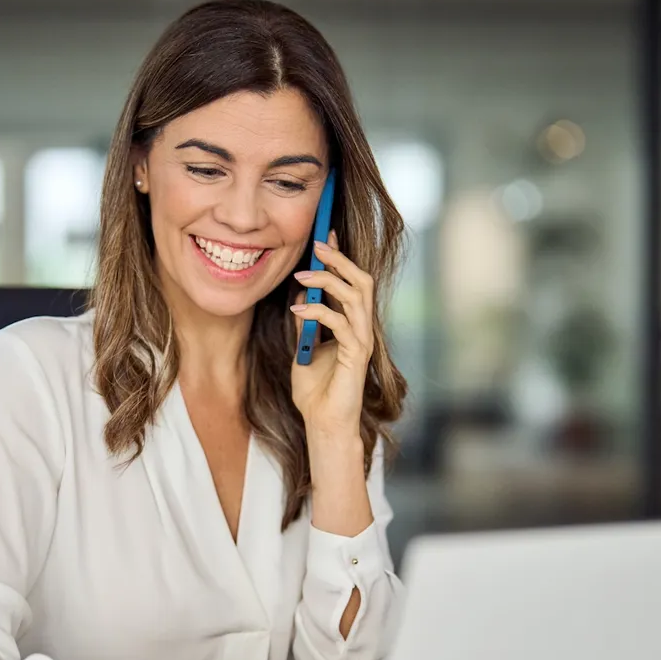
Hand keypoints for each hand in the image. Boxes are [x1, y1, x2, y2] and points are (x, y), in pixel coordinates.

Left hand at [290, 231, 374, 437]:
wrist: (323, 423)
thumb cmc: (315, 392)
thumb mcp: (303, 350)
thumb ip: (305, 324)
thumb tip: (300, 298)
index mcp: (352, 325)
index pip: (352, 283)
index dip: (341, 258)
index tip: (324, 236)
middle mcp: (362, 329)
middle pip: (361, 282)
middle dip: (340, 259)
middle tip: (318, 245)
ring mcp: (362, 341)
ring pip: (356, 296)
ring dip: (328, 280)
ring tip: (302, 275)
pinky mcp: (356, 355)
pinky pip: (341, 323)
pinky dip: (318, 311)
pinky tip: (298, 308)